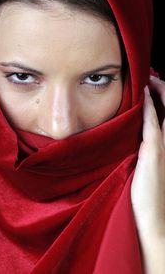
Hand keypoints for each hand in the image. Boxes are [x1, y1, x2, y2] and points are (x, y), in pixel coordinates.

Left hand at [131, 76, 164, 272]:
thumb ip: (144, 151)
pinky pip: (153, 126)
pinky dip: (150, 109)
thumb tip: (134, 138)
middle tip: (153, 77)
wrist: (154, 219)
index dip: (163, 99)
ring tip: (151, 80)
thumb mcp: (147, 169)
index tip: (153, 85)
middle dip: (164, 91)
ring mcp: (164, 148)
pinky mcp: (154, 154)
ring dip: (160, 94)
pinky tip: (145, 97)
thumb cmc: (148, 196)